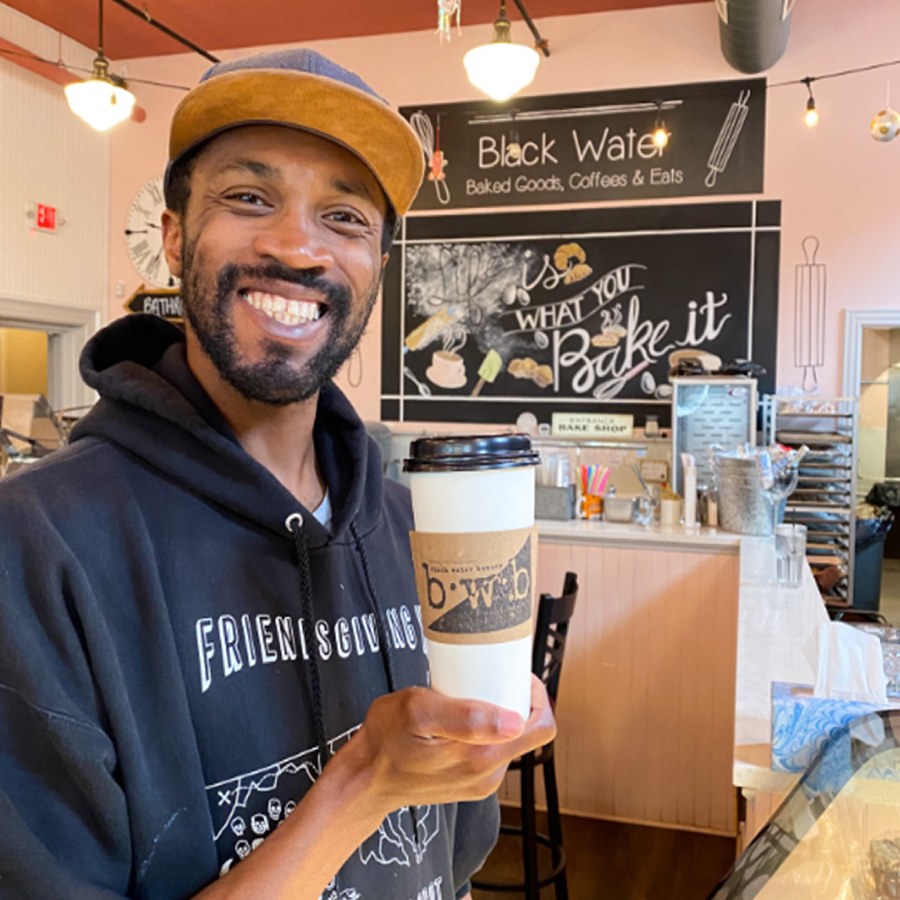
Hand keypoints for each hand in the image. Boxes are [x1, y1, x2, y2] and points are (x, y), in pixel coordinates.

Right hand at [344, 675, 555, 815]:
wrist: (364, 779)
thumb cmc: (386, 739)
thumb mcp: (420, 712)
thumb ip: (466, 717)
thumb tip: (513, 721)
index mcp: (484, 757)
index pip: (541, 727)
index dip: (537, 696)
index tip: (515, 674)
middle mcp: (488, 775)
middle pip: (527, 732)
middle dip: (514, 701)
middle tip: (487, 679)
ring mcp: (480, 782)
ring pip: (509, 741)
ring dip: (497, 716)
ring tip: (468, 697)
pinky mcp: (469, 784)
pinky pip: (490, 751)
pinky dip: (483, 732)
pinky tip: (459, 720)